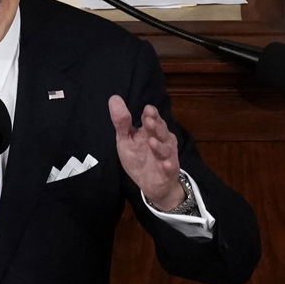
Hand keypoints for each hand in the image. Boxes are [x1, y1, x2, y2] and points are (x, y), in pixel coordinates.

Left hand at [108, 96, 183, 210]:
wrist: (151, 185)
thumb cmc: (139, 158)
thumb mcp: (125, 140)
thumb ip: (121, 122)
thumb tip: (114, 98)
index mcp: (150, 131)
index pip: (152, 118)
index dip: (151, 114)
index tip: (147, 110)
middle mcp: (162, 140)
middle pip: (161, 131)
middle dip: (156, 126)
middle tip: (149, 122)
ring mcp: (167, 155)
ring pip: (166, 148)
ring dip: (160, 146)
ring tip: (151, 142)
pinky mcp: (169, 171)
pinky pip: (170, 167)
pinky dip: (169, 165)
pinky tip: (165, 164)